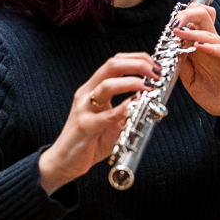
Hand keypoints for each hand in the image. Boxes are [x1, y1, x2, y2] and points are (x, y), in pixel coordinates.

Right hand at [38, 53, 158, 193]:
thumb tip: (151, 99)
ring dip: (133, 82)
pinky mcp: (85, 127)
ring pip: (107, 85)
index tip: (155, 65)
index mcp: (93, 88)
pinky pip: (107, 115)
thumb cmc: (90, 140)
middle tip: (156, 72)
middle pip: (112, 66)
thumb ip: (128, 108)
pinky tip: (136, 104)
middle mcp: (87, 94)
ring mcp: (84, 109)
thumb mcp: (112, 119)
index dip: (138, 59)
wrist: (63, 161)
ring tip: (149, 87)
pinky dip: (124, 107)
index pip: (115, 62)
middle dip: (138, 64)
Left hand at [172, 4, 219, 130]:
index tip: (166, 28)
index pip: (191, 24)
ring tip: (178, 32)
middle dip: (186, 15)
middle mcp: (213, 45)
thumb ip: (183, 67)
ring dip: (192, 32)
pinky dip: (211, 47)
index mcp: (202, 48)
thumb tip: (169, 53)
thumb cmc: (219, 95)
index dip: (178, 22)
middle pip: (202, 17)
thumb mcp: (193, 82)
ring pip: (209, 32)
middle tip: (173, 22)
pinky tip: (199, 46)